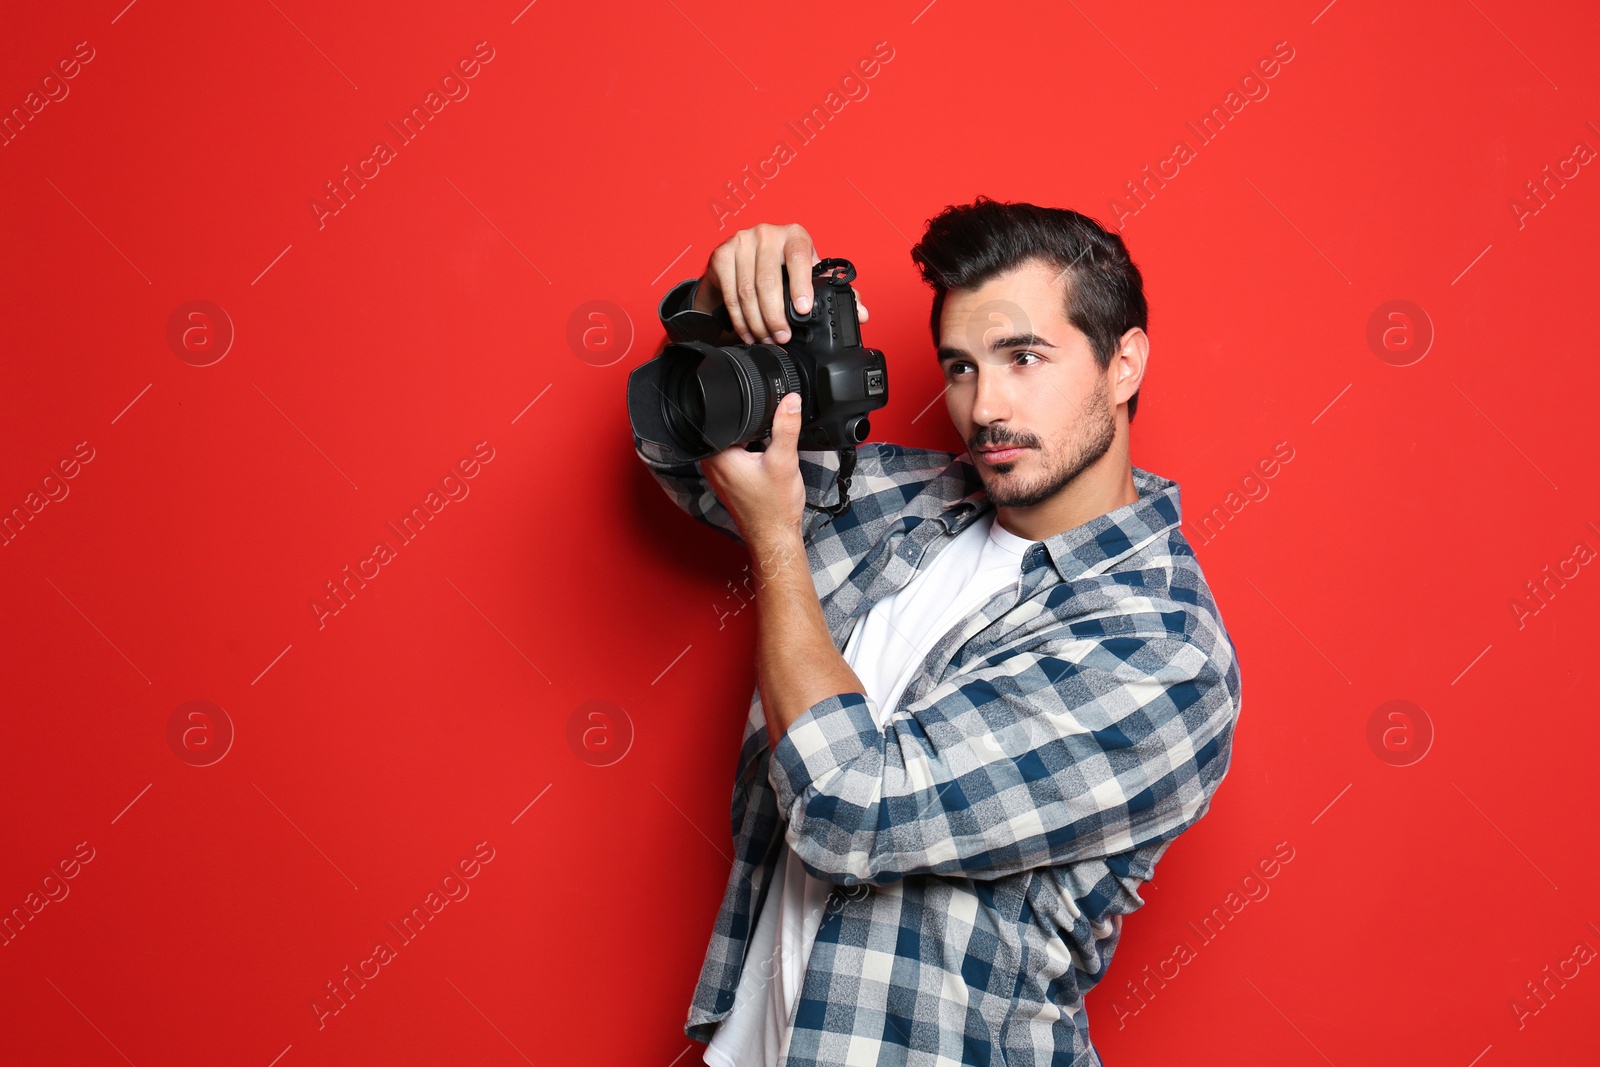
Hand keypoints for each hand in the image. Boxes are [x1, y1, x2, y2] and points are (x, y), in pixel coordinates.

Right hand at [692, 222, 868, 344]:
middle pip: (769, 282)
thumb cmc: (781, 265)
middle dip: (776, 317)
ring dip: (758, 323)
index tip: (803, 309)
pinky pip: (731, 295)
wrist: (742, 256)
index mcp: (794, 235)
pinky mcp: (721, 256)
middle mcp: (767, 234)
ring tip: (767, 339)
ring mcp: (741, 242)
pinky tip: (749, 333)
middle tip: (783, 337)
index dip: (801, 285)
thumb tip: (860, 313)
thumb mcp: (807, 273)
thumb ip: (833, 291)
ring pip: (748, 292)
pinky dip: (740, 320)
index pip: (799, 257)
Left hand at [701, 391, 806, 548]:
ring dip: (754, 445)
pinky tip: (764, 470)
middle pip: (732, 429)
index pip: (726, 418)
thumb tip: (790, 401)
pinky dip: (753, 457)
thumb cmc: (774, 508)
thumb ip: (786, 427)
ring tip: (766, 463)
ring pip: (737, 443)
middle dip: (755, 432)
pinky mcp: (728, 480)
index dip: (750, 417)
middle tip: (768, 453)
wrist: (775, 536)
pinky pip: (738, 456)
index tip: (765, 432)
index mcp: (718, 456)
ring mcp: (718, 473)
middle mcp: (712, 464)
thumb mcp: (784, 460)